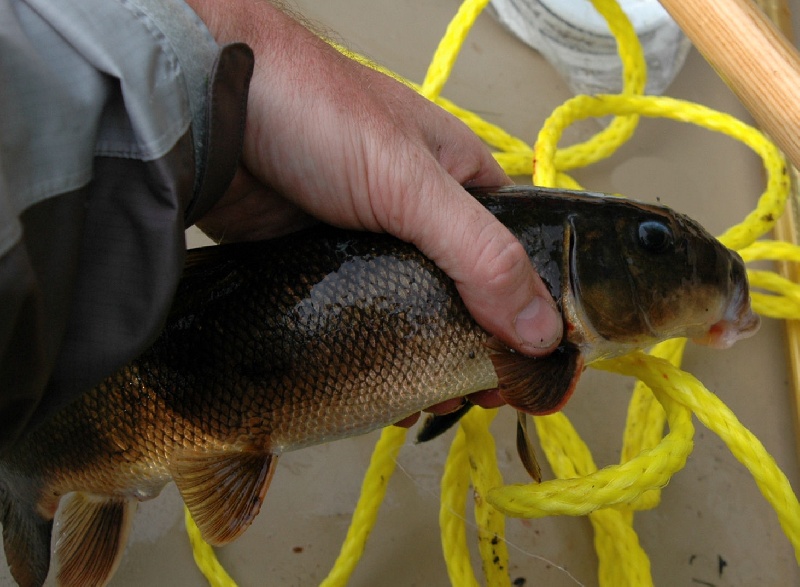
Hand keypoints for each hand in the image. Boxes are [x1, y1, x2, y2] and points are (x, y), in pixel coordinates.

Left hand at [187, 0, 562, 412]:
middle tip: (474, 397)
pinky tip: (380, 388)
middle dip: (472, 347)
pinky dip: (375, 351)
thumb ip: (480, 255)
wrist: (208, 112)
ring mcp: (371, 243)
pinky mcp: (327, 266)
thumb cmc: (315, 117)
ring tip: (426, 402)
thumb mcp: (411, 184)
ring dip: (424, 358)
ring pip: (413, 313)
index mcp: (460, 181)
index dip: (529, 314)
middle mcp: (422, 214)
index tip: (529, 370)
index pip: (515, 256)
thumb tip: (543, 329)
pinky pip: (364, 318)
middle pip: (466, 294)